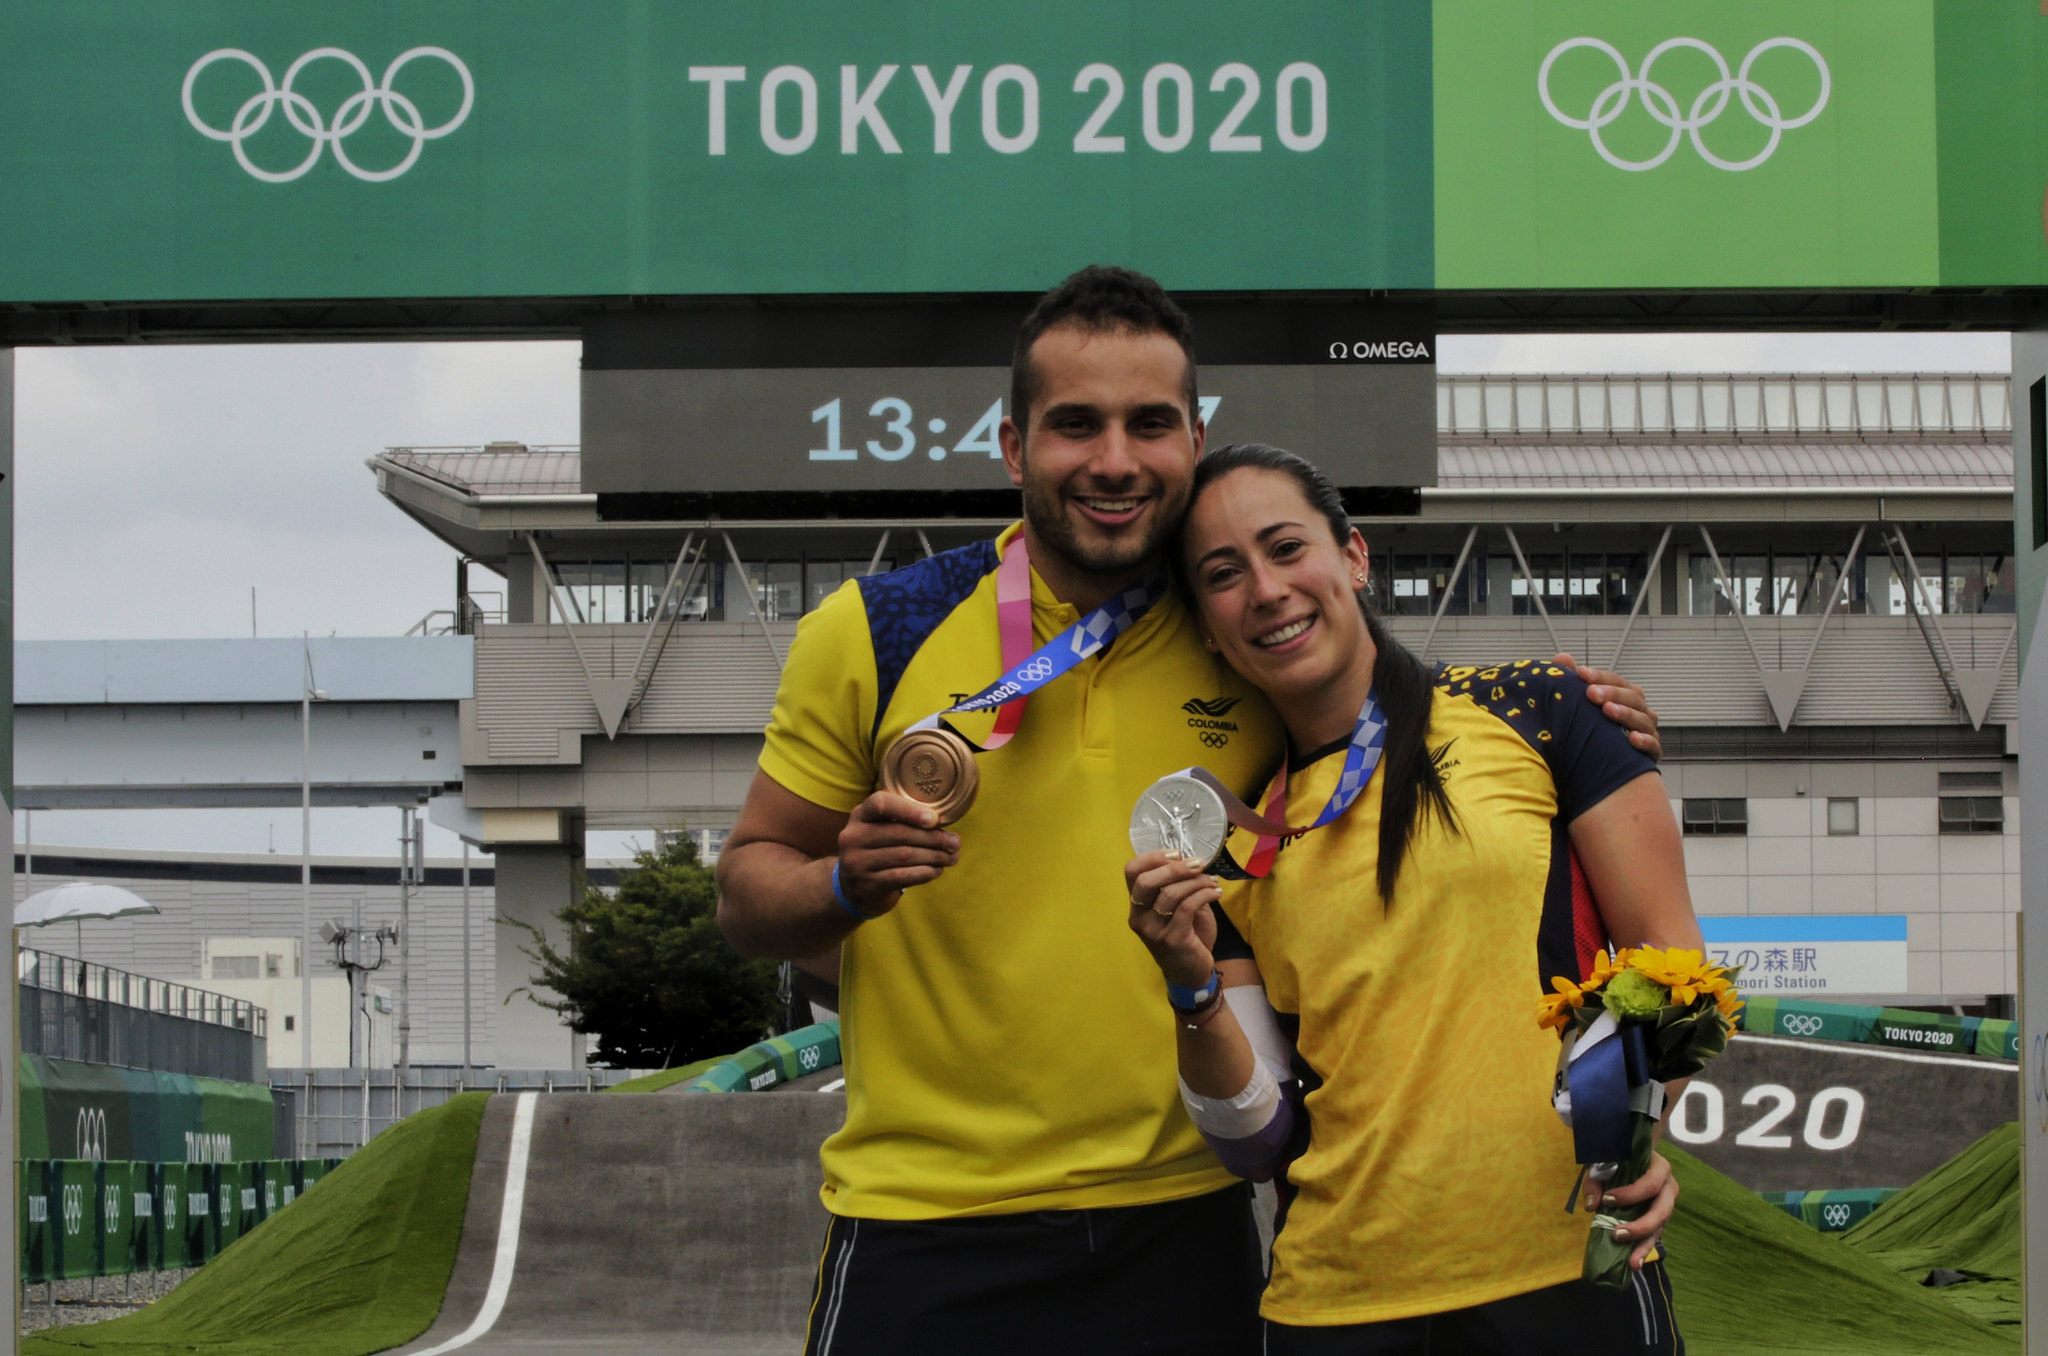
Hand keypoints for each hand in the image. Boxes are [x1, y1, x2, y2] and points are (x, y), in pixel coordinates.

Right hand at [834, 791, 960, 916]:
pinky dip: (924, 872)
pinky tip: (936, 871)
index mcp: (860, 815)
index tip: (934, 820)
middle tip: (955, 843)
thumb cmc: (879, 852)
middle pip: (899, 833)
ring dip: (934, 856)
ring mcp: (856, 862)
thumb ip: (907, 823)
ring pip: (904, 855)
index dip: (910, 810)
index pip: (882, 804)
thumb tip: (948, 832)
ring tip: (951, 857)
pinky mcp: (866, 885)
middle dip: (933, 838)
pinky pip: (902, 876)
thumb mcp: (881, 830)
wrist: (853, 889)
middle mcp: (853, 836)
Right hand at [1125, 850, 1221, 988]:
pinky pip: (1187, 907)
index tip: (1177, 854)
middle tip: (1198, 863)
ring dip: (1196, 881)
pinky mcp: (1173, 939)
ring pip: (1170, 893)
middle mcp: (1139, 917)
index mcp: (1137, 905)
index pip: (1131, 872)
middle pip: (1146, 881)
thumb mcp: (1177, 908)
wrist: (1191, 972)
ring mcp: (1154, 930)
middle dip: (1174, 868)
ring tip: (1212, 880)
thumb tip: (1192, 860)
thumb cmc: (1185, 936)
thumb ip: (1177, 886)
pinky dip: (1204, 894)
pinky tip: (1216, 893)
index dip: (1152, 857)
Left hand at [1552, 651, 1661, 761]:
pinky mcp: (1650, 755)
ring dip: (1626, 714)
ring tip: (1608, 710)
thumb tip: (1563, 657)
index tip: (1580, 673)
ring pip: (1643, 719)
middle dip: (1611, 693)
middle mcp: (1639, 712)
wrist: (1595, 769)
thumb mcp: (1577, 706)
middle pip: (1632, 697)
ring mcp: (1647, 732)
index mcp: (1625, 697)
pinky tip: (1632, 738)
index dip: (1599, 676)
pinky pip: (1653, 747)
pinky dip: (1645, 741)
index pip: (1616, 681)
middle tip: (1591, 693)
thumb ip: (1570, 680)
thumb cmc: (1589, 732)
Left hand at [1586, 1150, 1678, 1269]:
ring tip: (1632, 1263)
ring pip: (1660, 1228)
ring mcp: (1666, 1206)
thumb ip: (1596, 1181)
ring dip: (1644, 1246)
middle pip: (1662, 1211)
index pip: (1650, 1183)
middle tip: (1618, 1235)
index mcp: (1659, 1168)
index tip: (1607, 1199)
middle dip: (1641, 1225)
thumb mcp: (1605, 1163)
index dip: (1631, 1194)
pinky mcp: (1659, 1220)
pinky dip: (1643, 1249)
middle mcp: (1669, 1188)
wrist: (1631, 1159)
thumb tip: (1591, 1206)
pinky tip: (1634, 1262)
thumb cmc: (1619, 1159)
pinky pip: (1653, 1235)